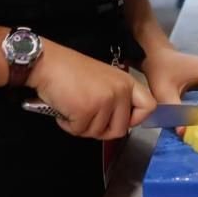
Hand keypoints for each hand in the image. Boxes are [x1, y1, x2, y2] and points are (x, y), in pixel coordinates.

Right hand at [28, 40, 155, 139]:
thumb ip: (116, 98)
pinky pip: (79, 131)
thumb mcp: (103, 80)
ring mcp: (105, 100)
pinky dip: (68, 125)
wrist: (48, 63)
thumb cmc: (71, 71)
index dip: (135, 120)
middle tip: (86, 118)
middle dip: (101, 130)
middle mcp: (120, 91)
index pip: (148, 107)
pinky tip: (64, 109)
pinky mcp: (87, 110)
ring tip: (73, 107)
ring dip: (82, 126)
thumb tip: (119, 122)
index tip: (119, 119)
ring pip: (98, 133)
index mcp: (126, 83)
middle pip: (121, 129)